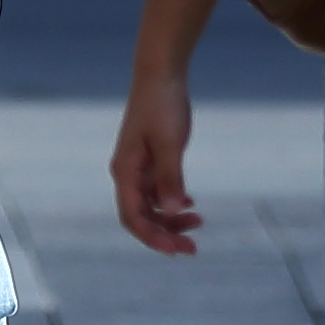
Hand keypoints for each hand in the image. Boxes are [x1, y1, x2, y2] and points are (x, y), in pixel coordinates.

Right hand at [110, 69, 199, 256]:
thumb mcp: (170, 143)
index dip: (153, 238)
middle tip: (193, 248)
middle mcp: (127, 174)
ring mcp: (138, 168)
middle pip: (141, 217)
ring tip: (198, 223)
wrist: (160, 74)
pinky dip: (173, 202)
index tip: (177, 250)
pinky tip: (191, 204)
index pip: (133, 217)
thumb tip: (172, 211)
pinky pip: (157, 191)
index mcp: (125, 172)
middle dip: (165, 235)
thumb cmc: (162, 105)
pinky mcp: (150, 160)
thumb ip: (170, 178)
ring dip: (170, 220)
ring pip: (150, 206)